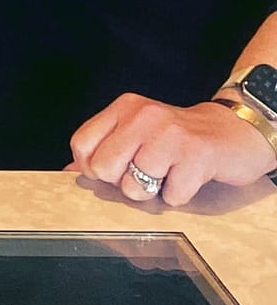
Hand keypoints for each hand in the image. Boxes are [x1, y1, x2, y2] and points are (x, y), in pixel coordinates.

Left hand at [69, 93, 273, 205]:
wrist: (234, 131)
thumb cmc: (179, 138)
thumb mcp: (138, 133)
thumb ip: (105, 148)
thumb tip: (70, 171)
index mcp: (124, 108)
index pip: (81, 144)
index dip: (91, 168)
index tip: (112, 172)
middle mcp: (143, 116)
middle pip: (103, 168)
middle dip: (121, 183)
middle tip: (144, 175)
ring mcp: (170, 135)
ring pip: (135, 186)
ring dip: (152, 192)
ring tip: (168, 175)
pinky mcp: (197, 156)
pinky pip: (171, 196)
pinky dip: (178, 196)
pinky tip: (188, 178)